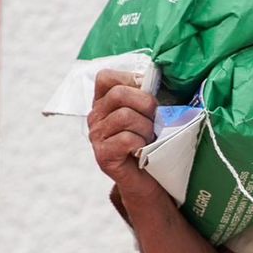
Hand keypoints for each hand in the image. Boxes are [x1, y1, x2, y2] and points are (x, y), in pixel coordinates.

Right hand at [88, 69, 162, 200]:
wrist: (151, 180)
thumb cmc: (153, 143)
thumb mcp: (150, 113)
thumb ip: (148, 93)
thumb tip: (156, 72)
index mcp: (104, 102)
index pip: (106, 77)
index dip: (131, 81)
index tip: (147, 99)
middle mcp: (95, 117)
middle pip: (118, 94)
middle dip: (145, 104)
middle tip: (154, 121)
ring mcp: (96, 136)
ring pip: (124, 116)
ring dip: (146, 127)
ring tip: (149, 139)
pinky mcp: (103, 155)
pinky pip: (126, 139)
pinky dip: (141, 144)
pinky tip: (143, 151)